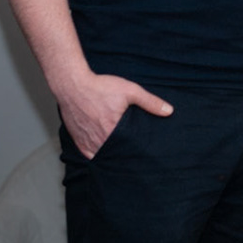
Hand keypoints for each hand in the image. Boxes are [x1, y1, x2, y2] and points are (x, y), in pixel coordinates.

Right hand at [55, 71, 172, 158]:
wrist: (73, 85)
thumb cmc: (100, 87)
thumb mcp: (130, 91)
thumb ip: (150, 102)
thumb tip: (169, 111)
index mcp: (112, 131)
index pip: (128, 149)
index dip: (136, 152)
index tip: (143, 154)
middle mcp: (98, 140)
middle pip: (115, 154)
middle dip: (124, 155)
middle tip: (134, 157)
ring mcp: (86, 141)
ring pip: (101, 156)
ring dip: (110, 156)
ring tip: (121, 156)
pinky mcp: (77, 140)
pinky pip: (88, 154)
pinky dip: (96, 154)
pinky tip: (104, 152)